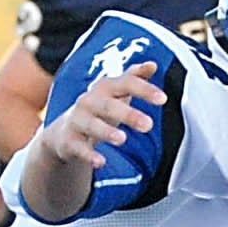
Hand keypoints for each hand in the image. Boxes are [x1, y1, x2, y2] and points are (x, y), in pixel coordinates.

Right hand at [39, 60, 164, 167]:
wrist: (64, 132)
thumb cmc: (99, 109)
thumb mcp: (115, 93)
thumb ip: (133, 78)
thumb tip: (152, 64)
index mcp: (105, 89)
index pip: (125, 83)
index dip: (144, 90)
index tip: (163, 99)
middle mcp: (89, 101)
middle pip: (108, 105)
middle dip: (128, 114)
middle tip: (149, 125)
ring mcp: (78, 121)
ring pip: (92, 125)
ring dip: (106, 131)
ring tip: (122, 139)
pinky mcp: (69, 141)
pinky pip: (79, 148)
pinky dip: (88, 155)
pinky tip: (101, 162)